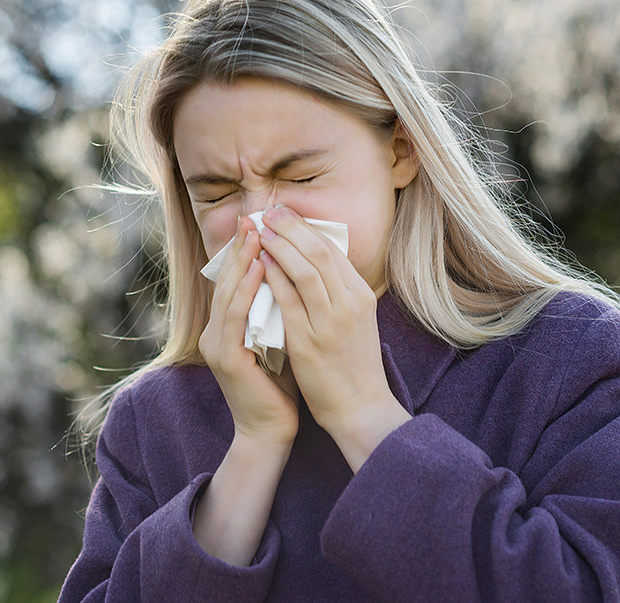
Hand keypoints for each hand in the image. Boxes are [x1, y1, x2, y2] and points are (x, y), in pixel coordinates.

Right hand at [200, 216, 299, 446]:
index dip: (245, 250)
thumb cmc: (281, 386)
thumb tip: (296, 273)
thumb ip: (279, 309)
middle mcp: (215, 332)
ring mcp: (216, 345)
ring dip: (242, 261)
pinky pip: (235, 317)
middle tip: (255, 216)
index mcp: (226, 327)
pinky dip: (246, 290)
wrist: (271, 431)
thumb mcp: (280, 338)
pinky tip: (258, 269)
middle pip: (226, 280)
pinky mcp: (225, 359)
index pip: (235, 280)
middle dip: (241, 247)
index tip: (263, 222)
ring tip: (257, 233)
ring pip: (228, 293)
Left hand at [259, 207, 410, 470]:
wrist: (360, 407)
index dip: (306, 228)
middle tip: (268, 212)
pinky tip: (258, 264)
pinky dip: (273, 278)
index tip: (285, 214)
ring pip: (305, 271)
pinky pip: (288, 302)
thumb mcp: (356, 320)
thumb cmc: (354, 365)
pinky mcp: (309, 342)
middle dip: (292, 228)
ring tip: (260, 230)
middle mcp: (349, 304)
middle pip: (319, 253)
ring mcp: (330, 323)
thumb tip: (316, 262)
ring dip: (280, 246)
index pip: (333, 251)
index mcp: (360, 296)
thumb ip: (339, 292)